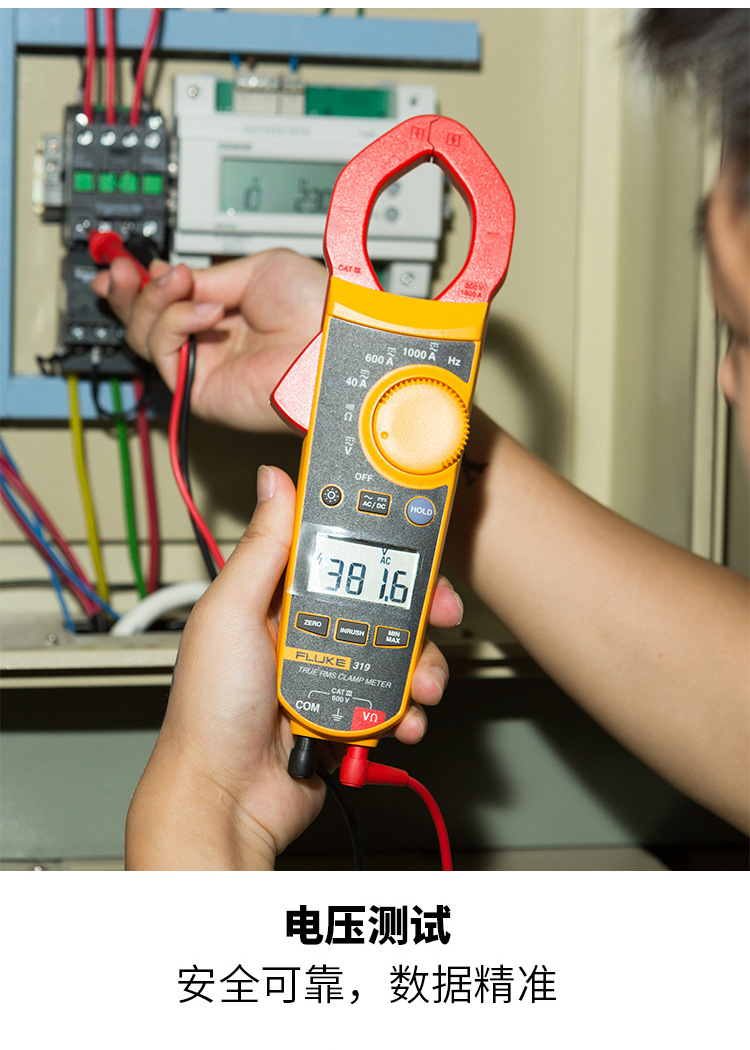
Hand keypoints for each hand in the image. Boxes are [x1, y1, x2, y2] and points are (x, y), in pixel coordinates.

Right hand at [91, 250, 327, 430]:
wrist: (331, 341)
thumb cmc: (315, 309)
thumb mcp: (255, 269)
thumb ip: (207, 276)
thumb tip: (169, 275)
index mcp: (225, 314)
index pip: (168, 303)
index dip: (141, 283)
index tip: (126, 263)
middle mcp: (210, 344)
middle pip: (145, 322)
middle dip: (129, 292)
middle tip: (122, 270)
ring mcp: (204, 368)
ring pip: (144, 336)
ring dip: (153, 300)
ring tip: (180, 282)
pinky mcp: (200, 392)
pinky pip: (163, 352)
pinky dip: (174, 322)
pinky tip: (205, 311)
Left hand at [125, 466, 461, 869]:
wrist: (227, 797)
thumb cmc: (210, 710)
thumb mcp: (228, 614)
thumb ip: (260, 549)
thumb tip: (274, 484)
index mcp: (277, 597)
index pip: (336, 547)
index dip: (376, 533)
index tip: (413, 520)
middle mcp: (308, 629)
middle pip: (382, 597)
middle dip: (417, 604)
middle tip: (438, 609)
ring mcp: (332, 671)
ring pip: (399, 648)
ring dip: (421, 663)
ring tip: (420, 683)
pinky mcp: (350, 710)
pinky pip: (396, 697)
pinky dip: (409, 707)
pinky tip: (402, 718)